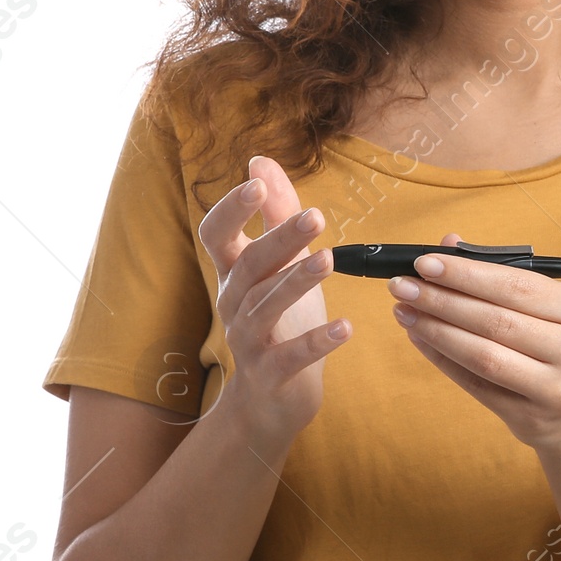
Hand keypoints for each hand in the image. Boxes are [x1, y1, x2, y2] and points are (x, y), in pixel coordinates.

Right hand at [195, 155, 349, 456]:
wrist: (268, 400)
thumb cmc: (279, 320)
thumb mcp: (279, 264)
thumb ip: (274, 213)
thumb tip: (260, 160)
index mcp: (233, 273)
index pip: (214, 234)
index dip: (230, 209)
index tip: (256, 183)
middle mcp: (232, 303)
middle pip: (248, 266)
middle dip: (279, 239)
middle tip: (315, 217)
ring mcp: (248, 341)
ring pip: (264, 308)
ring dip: (296, 282)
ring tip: (329, 260)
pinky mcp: (270, 375)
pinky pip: (290, 356)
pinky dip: (317, 341)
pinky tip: (346, 328)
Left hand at [387, 232, 560, 451]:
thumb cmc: (553, 346)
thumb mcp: (542, 307)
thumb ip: (497, 276)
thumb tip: (448, 243)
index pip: (515, 285)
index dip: (465, 273)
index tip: (424, 263)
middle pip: (495, 319)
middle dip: (441, 299)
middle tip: (402, 285)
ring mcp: (556, 387)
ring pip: (482, 354)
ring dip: (436, 329)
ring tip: (404, 311)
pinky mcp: (531, 417)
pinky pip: (475, 383)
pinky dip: (442, 358)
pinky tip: (419, 338)